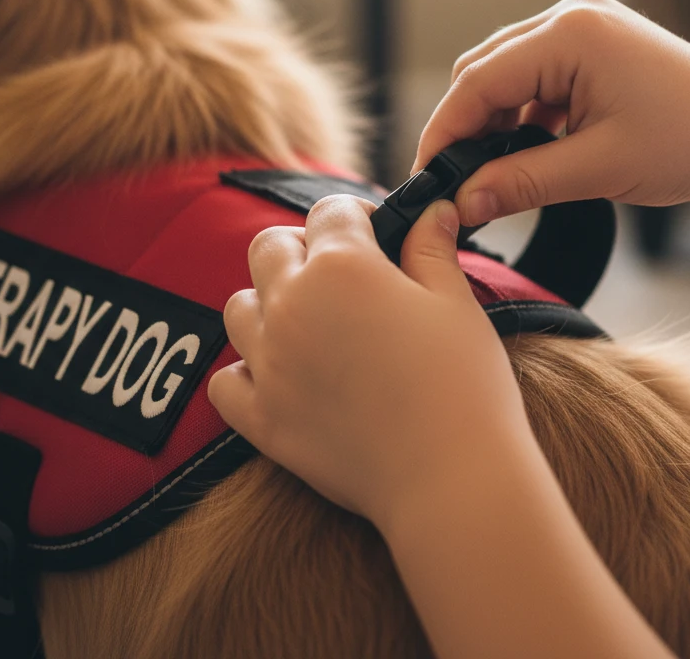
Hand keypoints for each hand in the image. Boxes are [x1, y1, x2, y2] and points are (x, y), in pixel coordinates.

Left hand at [207, 194, 533, 530]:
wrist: (451, 478)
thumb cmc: (463, 384)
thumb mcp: (455, 301)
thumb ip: (431, 248)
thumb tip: (430, 210)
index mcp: (342, 266)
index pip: (329, 211)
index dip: (358, 217)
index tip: (381, 238)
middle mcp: (292, 305)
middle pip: (269, 247)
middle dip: (304, 248)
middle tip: (346, 277)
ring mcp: (269, 363)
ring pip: (238, 307)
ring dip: (269, 303)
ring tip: (314, 324)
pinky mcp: (261, 419)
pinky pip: (226, 379)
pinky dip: (246, 370)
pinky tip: (284, 376)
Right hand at [413, 0, 689, 224]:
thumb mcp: (598, 169)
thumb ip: (522, 182)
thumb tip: (463, 202)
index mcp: (570, 33)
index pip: (477, 80)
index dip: (445, 132)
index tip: (428, 177)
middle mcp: (572, 17)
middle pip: (486, 70)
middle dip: (466, 126)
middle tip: (456, 182)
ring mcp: (586, 28)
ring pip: (508, 74)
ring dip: (494, 122)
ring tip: (492, 173)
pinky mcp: (596, 46)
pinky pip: (537, 77)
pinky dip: (524, 114)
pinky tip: (529, 150)